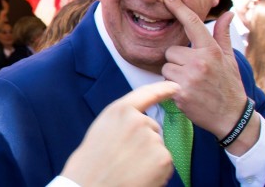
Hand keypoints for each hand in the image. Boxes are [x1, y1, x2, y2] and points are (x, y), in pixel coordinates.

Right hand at [61, 81, 175, 186]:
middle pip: (152, 128)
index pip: (147, 94)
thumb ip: (122, 120)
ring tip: (129, 168)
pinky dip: (157, 172)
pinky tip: (139, 177)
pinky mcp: (163, 158)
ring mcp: (153, 139)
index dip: (163, 89)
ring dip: (150, 157)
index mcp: (120, 110)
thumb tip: (141, 122)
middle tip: (124, 156)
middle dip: (145, 140)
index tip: (175, 87)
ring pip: (158, 147)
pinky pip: (166, 163)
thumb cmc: (91, 162)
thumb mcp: (102, 128)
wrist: (89, 185)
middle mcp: (139, 120)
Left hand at [160, 0, 259, 154]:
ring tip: (190, 83)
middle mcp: (200, 62)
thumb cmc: (228, 84)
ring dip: (173, 74)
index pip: (192, 23)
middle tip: (192, 72)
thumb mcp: (229, 58)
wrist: (231, 117)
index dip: (178, 7)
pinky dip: (172, 87)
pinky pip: (165, 82)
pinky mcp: (180, 93)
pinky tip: (187, 93)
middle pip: (171, 51)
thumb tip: (228, 13)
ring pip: (166, 67)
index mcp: (211, 50)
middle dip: (178, 60)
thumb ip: (223, 35)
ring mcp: (189, 78)